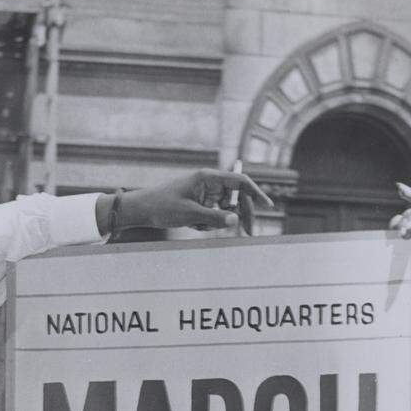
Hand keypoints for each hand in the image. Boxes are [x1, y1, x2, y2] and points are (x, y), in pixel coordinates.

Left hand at [118, 170, 272, 235]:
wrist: (142, 210)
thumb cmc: (162, 207)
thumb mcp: (190, 215)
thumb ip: (214, 218)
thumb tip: (236, 221)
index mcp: (207, 178)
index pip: (239, 182)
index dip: (256, 193)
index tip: (267, 206)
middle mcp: (208, 183)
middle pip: (236, 197)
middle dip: (242, 214)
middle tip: (248, 233)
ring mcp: (204, 193)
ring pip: (225, 210)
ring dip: (218, 222)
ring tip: (197, 225)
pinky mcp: (200, 203)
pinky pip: (214, 216)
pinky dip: (208, 224)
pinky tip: (192, 225)